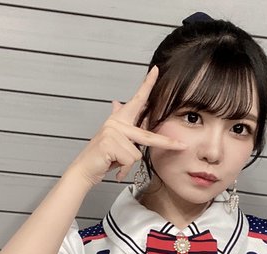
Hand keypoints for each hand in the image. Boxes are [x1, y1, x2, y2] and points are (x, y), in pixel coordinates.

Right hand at [67, 66, 186, 186]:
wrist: (84, 170)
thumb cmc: (101, 157)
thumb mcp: (113, 139)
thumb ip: (121, 124)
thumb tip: (117, 102)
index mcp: (119, 120)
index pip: (136, 100)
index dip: (147, 85)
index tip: (156, 70)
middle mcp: (115, 123)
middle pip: (147, 135)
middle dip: (166, 143)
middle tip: (182, 146)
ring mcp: (112, 132)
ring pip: (137, 153)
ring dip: (128, 164)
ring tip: (115, 162)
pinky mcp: (110, 143)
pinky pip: (129, 160)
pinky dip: (123, 170)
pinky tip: (113, 168)